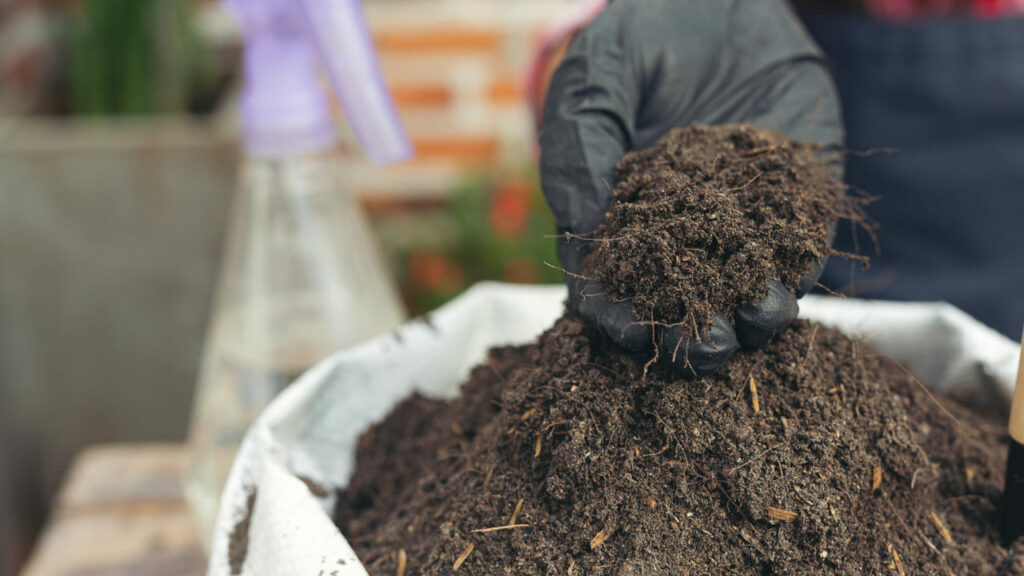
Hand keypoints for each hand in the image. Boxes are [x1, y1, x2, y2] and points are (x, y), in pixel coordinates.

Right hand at [539, 0, 841, 376]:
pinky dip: (799, 270)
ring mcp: (742, 225)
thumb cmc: (639, 42)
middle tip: (705, 348)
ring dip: (754, 318)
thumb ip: (578, 154)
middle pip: (685, 308)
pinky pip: (803, 247)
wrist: (718, 3)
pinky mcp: (797, 202)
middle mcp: (682, 237)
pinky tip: (790, 278)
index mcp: (620, 224)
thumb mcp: (592, 85)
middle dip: (694, 337)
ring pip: (748, 292)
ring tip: (756, 317)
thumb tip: (583, 236)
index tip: (632, 331)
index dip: (618, 318)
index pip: (614, 290)